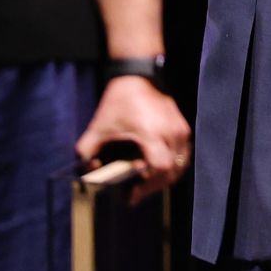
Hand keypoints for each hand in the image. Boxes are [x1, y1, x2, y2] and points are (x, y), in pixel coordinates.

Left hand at [75, 76, 191, 203]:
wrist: (139, 76)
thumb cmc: (119, 101)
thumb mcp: (98, 126)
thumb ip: (87, 151)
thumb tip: (90, 170)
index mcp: (152, 133)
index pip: (161, 168)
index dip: (148, 185)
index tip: (132, 194)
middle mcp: (171, 133)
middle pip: (173, 171)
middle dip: (154, 186)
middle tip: (137, 192)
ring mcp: (180, 129)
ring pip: (181, 164)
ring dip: (165, 177)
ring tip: (146, 181)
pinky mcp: (183, 127)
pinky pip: (183, 154)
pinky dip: (172, 165)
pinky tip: (155, 166)